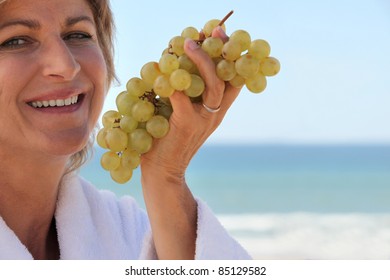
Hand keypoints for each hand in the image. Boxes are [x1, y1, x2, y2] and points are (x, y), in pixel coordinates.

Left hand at [141, 27, 241, 180]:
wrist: (163, 170)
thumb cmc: (168, 140)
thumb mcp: (181, 114)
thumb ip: (185, 94)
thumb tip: (174, 65)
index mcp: (216, 110)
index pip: (233, 80)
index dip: (231, 55)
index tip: (222, 32)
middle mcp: (215, 114)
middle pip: (227, 78)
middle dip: (221, 51)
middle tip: (212, 30)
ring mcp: (203, 120)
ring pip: (213, 86)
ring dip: (201, 62)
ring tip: (186, 44)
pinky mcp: (186, 124)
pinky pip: (182, 98)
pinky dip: (172, 82)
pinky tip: (161, 69)